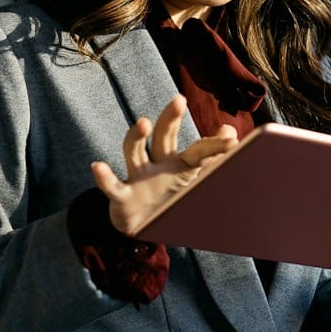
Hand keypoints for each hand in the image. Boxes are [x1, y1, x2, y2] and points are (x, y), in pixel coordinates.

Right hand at [91, 95, 239, 235]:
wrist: (141, 230)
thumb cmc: (170, 201)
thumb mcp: (192, 180)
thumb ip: (211, 158)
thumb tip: (230, 129)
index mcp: (180, 163)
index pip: (197, 149)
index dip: (213, 145)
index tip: (232, 140)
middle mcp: (158, 165)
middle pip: (163, 137)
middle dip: (170, 119)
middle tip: (179, 100)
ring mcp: (138, 178)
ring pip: (135, 152)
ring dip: (137, 137)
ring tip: (143, 123)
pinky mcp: (121, 197)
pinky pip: (112, 186)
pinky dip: (104, 177)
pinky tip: (98, 166)